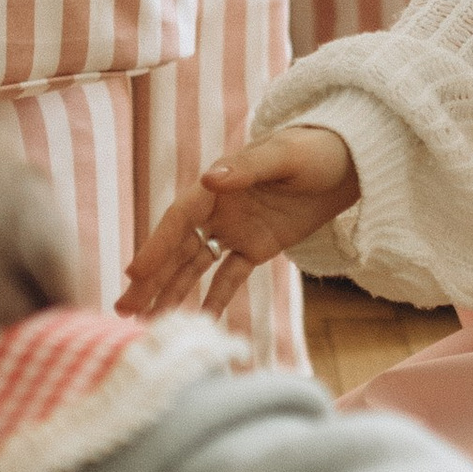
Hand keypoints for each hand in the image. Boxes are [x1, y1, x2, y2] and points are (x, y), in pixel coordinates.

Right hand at [118, 125, 360, 323]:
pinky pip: (230, 277)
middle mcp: (218, 209)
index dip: (156, 246)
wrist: (348, 162)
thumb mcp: (284, 156)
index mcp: (217, 185)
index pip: (179, 220)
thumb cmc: (314, 150)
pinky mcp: (256, 247)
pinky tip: (201, 322)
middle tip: (124, 310)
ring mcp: (235, 230)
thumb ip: (247, 168)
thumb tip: (210, 179)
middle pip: (177, 248)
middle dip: (151, 279)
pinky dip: (216, 298)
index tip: (135, 273)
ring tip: (149, 322)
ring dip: (172, 292)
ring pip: (196, 267)